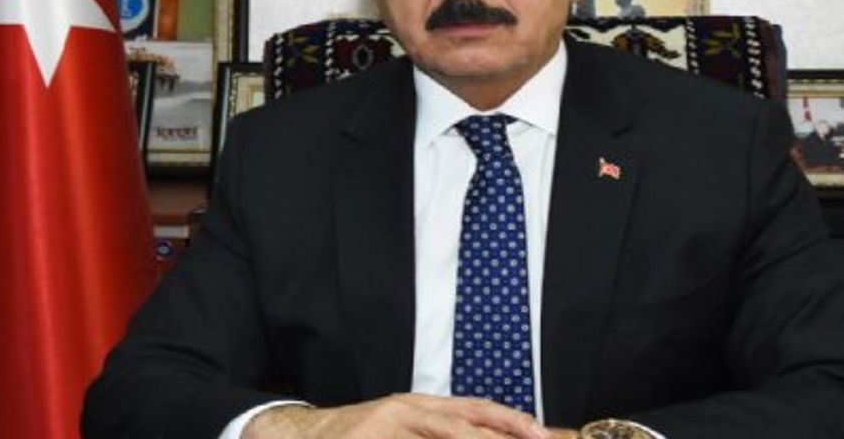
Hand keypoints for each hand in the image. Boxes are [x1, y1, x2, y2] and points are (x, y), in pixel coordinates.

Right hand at [244, 393, 552, 438]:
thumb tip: (481, 434)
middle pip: (468, 427)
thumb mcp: (403, 430)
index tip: (545, 435)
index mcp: (422, 407)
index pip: (478, 411)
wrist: (298, 434)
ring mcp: (388, 426)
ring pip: (448, 437)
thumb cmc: (359, 437)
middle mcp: (409, 411)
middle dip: (505, 437)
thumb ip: (440, 434)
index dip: (513, 423)